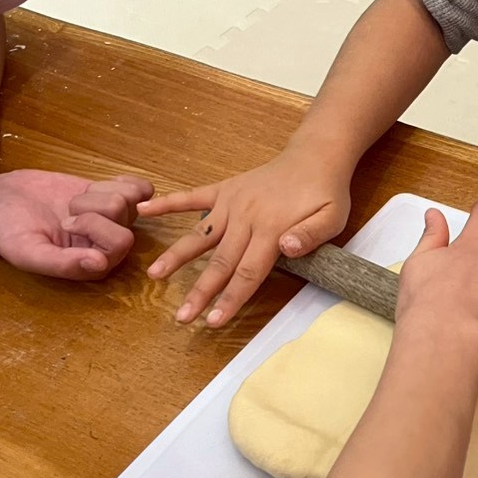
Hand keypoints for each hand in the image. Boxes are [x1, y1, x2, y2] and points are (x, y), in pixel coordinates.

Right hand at [0, 170, 152, 278]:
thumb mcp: (28, 252)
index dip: (94, 226)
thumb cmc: (9, 231)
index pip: (120, 243)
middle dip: (94, 207)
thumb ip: (62, 263)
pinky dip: (122, 182)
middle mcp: (109, 246)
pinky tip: (95, 186)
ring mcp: (113, 221)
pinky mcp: (110, 197)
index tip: (63, 223)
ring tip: (72, 201)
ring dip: (98, 193)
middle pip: (126, 216)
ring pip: (132, 198)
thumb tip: (100, 264)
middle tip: (65, 212)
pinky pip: (140, 188)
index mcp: (93, 265)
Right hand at [139, 146, 351, 326]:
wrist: (314, 156)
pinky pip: (193, 197)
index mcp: (271, 228)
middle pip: (220, 262)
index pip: (248, 272)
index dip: (230, 298)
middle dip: (200, 291)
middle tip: (181, 317)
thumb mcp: (333, 217)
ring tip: (154, 275)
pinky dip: (168, 203)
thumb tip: (289, 249)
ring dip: (176, 256)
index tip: (213, 321)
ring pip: (199, 235)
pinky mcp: (224, 190)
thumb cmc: (325, 193)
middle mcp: (245, 217)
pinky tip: (144, 208)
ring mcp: (231, 203)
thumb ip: (312, 235)